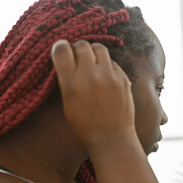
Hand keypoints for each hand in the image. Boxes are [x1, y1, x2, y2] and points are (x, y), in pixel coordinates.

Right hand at [51, 40, 137, 155]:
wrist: (112, 138)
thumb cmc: (85, 125)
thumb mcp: (67, 103)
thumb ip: (66, 79)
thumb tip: (66, 58)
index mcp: (71, 83)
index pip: (61, 49)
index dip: (60, 47)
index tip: (62, 51)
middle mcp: (90, 75)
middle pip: (81, 45)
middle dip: (77, 49)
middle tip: (78, 58)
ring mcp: (109, 75)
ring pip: (99, 48)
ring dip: (93, 53)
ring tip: (92, 63)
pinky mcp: (123, 78)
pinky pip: (112, 61)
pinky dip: (106, 65)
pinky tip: (104, 77)